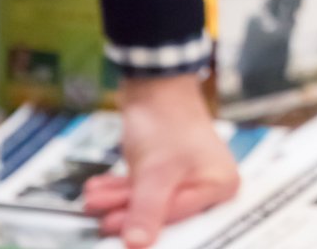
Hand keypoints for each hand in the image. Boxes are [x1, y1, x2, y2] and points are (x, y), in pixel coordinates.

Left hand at [83, 75, 238, 248]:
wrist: (154, 84)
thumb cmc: (168, 119)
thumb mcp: (156, 170)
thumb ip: (147, 209)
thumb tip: (137, 242)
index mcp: (221, 185)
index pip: (183, 218)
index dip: (150, 228)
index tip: (122, 236)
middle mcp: (208, 184)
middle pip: (166, 214)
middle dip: (129, 213)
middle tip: (103, 218)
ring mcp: (186, 178)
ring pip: (149, 202)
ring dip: (118, 201)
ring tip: (95, 199)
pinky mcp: (166, 172)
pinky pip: (143, 189)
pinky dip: (121, 189)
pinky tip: (101, 189)